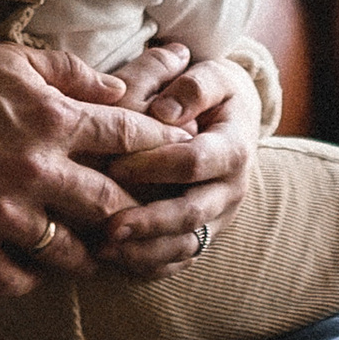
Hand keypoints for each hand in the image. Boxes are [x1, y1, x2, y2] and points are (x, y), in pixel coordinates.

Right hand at [0, 23, 183, 299]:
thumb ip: (74, 75)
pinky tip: (36, 271)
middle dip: (133, 215)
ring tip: (96, 257)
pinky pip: (12, 279)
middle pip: (109, 206)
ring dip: (86, 256)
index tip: (183, 157)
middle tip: (145, 223)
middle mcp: (35, 169)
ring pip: (67, 253)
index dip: (163, 148)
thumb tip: (121, 91)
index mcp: (52, 119)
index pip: (128, 138)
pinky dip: (30, 279)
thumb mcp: (18, 59)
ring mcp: (0, 211)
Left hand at [86, 59, 260, 279]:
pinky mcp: (204, 234)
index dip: (154, 165)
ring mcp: (219, 217)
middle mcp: (232, 189)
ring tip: (103, 250)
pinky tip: (114, 260)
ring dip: (144, 252)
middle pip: (192, 213)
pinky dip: (148, 265)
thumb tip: (164, 114)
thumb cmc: (212, 91)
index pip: (194, 162)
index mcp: (235, 148)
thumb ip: (192, 86)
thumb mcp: (212, 74)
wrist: (232, 115)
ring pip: (185, 246)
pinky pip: (178, 261)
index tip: (114, 165)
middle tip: (108, 228)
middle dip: (149, 223)